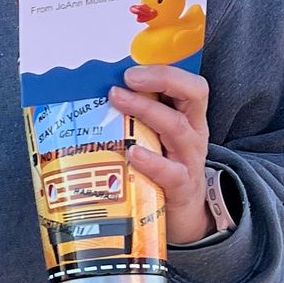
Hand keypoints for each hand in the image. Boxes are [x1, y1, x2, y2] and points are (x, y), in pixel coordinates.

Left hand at [110, 62, 212, 244]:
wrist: (184, 215)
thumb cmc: (164, 169)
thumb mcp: (155, 139)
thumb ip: (134, 117)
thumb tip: (90, 94)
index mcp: (188, 117)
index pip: (190, 84)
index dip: (166, 70)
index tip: (133, 66)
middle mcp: (193, 134)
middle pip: (193, 95)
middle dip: (161, 79)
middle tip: (126, 78)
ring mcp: (190, 160)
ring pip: (178, 128)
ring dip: (146, 110)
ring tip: (118, 100)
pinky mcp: (182, 187)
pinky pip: (171, 172)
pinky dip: (152, 161)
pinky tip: (133, 154)